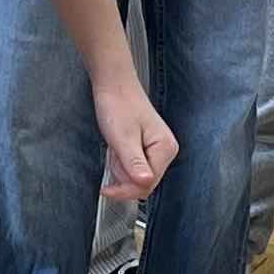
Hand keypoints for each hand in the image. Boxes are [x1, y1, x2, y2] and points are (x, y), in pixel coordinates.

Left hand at [95, 75, 177, 201]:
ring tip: (115, 147)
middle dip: (123, 175)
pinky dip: (120, 161)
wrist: (113, 85)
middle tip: (113, 154)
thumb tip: (144, 182)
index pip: (148, 184)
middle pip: (143, 183)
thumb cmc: (118, 104)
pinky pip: (132, 166)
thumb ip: (134, 163)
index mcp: (165, 148)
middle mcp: (165, 150)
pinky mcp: (146, 148)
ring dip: (120, 167)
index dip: (125, 189)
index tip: (107, 189)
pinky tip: (116, 147)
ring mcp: (156, 149)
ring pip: (135, 176)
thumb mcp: (123, 138)